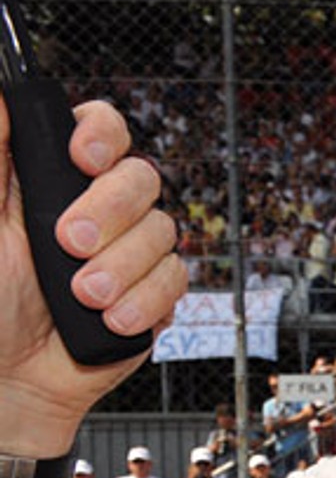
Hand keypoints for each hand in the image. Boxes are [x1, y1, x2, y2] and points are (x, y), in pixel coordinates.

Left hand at [0, 100, 183, 455]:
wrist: (8, 380)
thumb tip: (2, 96)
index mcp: (52, 180)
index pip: (101, 129)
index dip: (103, 135)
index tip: (81, 159)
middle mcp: (98, 210)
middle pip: (141, 176)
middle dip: (111, 210)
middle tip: (68, 242)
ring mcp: (129, 253)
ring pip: (162, 231)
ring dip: (122, 266)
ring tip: (82, 296)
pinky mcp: (154, 295)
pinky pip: (176, 281)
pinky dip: (144, 302)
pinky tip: (109, 319)